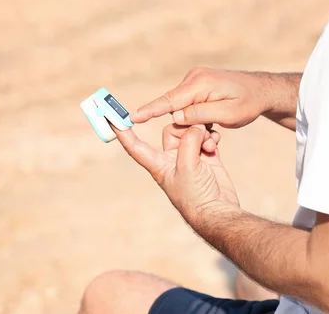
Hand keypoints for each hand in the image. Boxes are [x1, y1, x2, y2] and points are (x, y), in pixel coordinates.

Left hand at [114, 124, 239, 222]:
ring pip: (191, 132)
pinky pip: (206, 138)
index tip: (111, 118)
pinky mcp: (207, 156)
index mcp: (159, 164)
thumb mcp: (187, 166)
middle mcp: (172, 159)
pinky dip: (211, 137)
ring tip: (209, 144)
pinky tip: (215, 144)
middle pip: (172, 130)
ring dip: (201, 133)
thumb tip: (196, 126)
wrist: (218, 210)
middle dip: (186, 128)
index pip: (136, 147)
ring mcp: (191, 157)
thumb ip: (188, 142)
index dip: (123, 133)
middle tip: (198, 132)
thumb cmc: (196, 196)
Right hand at [130, 68, 271, 127]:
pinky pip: (188, 104)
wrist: (261, 90)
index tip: (132, 118)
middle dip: (184, 124)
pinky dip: (196, 116)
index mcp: (200, 84)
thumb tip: (175, 116)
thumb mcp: (228, 115)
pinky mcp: (197, 85)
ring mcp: (195, 80)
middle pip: (174, 106)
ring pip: (181, 107)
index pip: (169, 100)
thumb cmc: (248, 103)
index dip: (150, 110)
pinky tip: (213, 120)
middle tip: (210, 134)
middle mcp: (194, 78)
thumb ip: (201, 115)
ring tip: (216, 128)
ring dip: (192, 121)